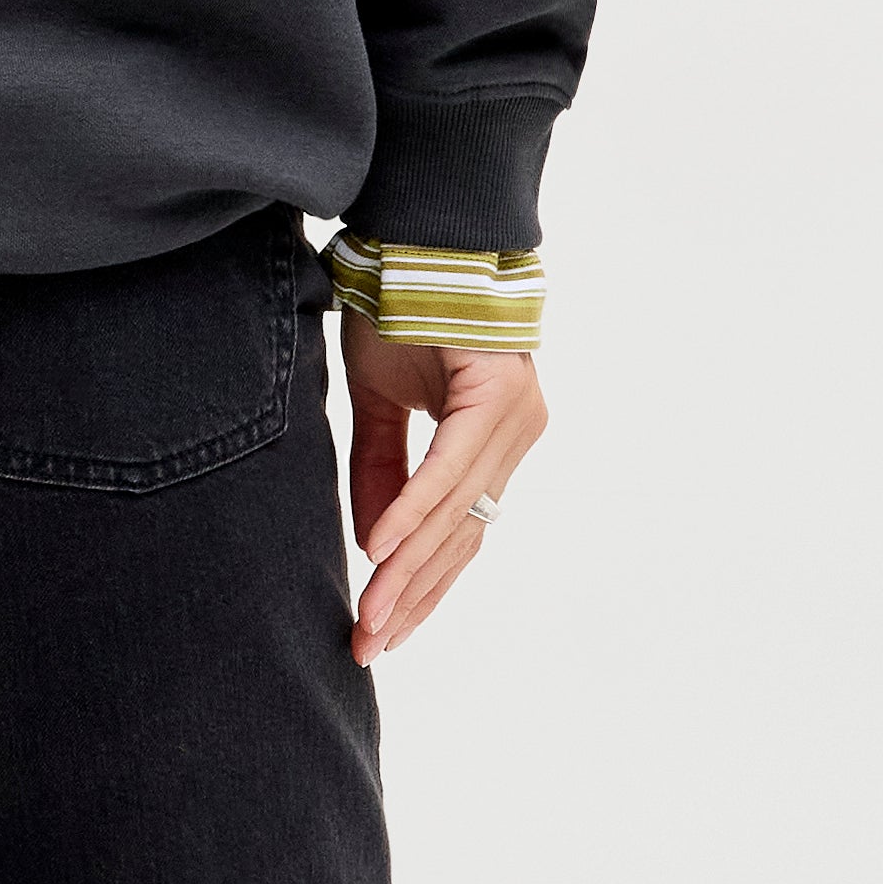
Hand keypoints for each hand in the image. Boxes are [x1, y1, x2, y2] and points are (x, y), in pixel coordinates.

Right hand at [343, 326, 546, 664]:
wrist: (421, 234)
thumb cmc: (403, 309)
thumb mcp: (380, 402)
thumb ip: (381, 470)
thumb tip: (373, 545)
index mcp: (493, 440)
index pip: (457, 531)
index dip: (419, 586)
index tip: (380, 631)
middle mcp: (514, 436)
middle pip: (459, 538)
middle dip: (411, 599)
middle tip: (368, 649)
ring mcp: (513, 420)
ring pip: (454, 516)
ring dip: (405, 572)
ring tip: (368, 619)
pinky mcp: (496, 400)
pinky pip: (446, 471)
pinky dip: (410, 511)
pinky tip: (379, 551)